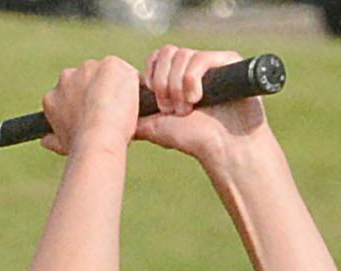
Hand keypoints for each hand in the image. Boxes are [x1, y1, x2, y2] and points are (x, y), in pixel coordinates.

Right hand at [40, 56, 140, 156]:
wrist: (98, 138)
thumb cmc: (81, 145)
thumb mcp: (61, 144)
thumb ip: (53, 138)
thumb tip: (45, 140)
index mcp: (52, 97)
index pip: (68, 93)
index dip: (82, 104)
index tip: (91, 115)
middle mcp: (66, 77)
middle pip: (85, 79)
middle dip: (96, 91)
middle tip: (108, 112)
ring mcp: (89, 68)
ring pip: (104, 74)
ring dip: (112, 86)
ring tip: (121, 108)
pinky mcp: (110, 64)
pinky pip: (124, 71)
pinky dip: (130, 83)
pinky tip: (132, 100)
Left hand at [135, 46, 269, 166]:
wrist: (223, 147)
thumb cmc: (192, 139)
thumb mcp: (154, 127)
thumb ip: (135, 115)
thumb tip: (112, 111)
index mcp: (177, 77)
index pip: (156, 56)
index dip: (151, 74)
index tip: (155, 99)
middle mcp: (193, 67)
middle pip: (166, 52)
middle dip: (162, 83)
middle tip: (169, 109)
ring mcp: (211, 63)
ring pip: (182, 55)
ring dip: (177, 86)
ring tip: (186, 109)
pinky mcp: (228, 61)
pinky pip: (199, 58)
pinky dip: (191, 81)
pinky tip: (197, 99)